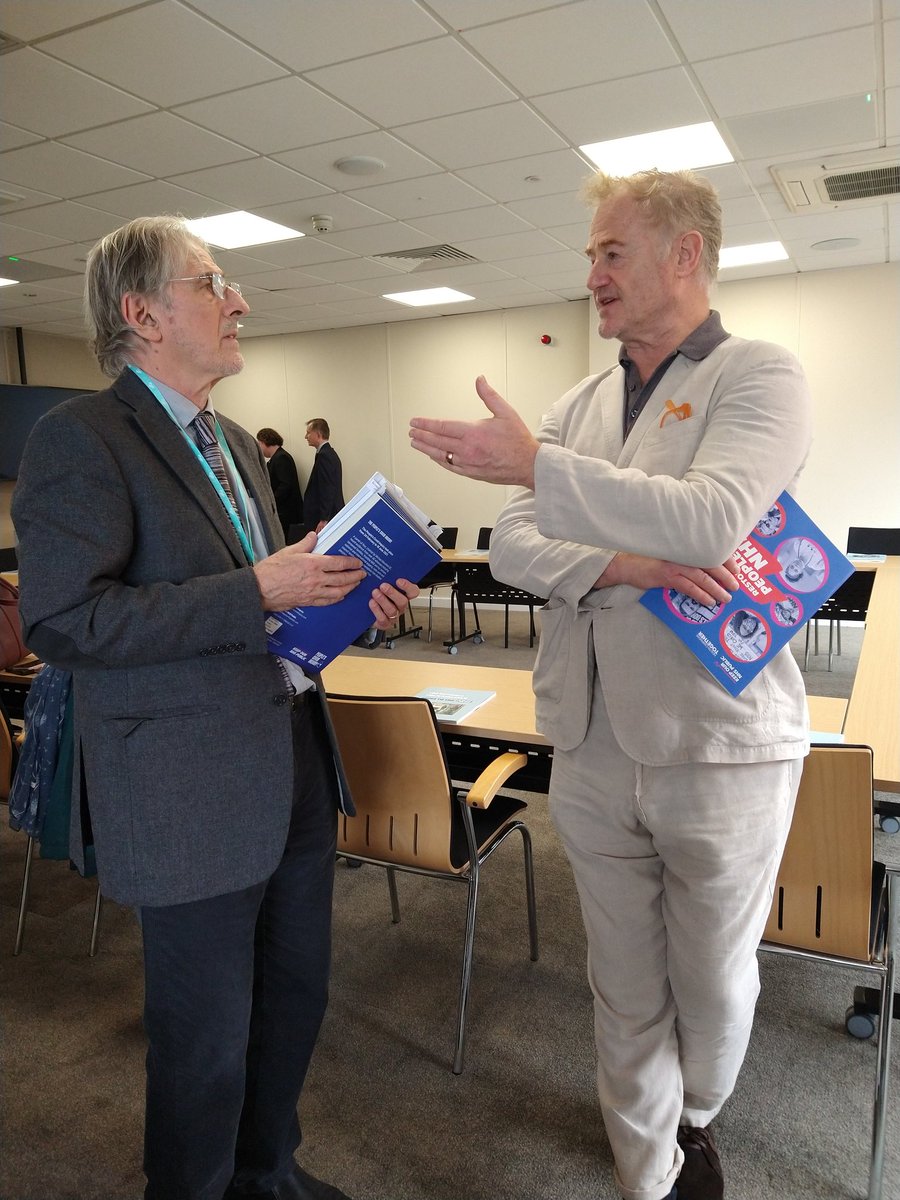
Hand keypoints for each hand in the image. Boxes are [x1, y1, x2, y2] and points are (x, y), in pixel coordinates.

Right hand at [254, 531, 366, 610]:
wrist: (260, 589)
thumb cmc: (272, 570)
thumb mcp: (289, 551)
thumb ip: (305, 543)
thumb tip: (315, 535)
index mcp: (313, 564)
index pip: (339, 563)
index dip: (351, 563)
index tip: (358, 562)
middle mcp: (316, 579)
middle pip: (343, 579)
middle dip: (355, 576)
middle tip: (362, 574)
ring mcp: (313, 592)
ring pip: (339, 592)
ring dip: (350, 588)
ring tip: (356, 584)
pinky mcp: (308, 602)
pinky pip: (328, 601)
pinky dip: (337, 598)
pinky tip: (341, 596)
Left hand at [367, 578, 419, 630]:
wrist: (367, 611)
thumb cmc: (378, 594)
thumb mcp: (383, 585)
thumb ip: (387, 578)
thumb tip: (384, 567)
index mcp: (404, 595)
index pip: (413, 592)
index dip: (408, 586)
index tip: (398, 580)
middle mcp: (400, 606)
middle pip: (403, 601)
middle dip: (392, 593)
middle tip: (383, 586)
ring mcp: (393, 616)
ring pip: (392, 610)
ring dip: (383, 600)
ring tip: (375, 593)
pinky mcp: (385, 623)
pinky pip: (383, 618)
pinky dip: (376, 610)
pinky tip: (372, 602)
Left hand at [409, 375, 539, 487]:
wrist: (528, 465)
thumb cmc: (518, 440)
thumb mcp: (505, 412)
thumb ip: (489, 395)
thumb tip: (479, 379)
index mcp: (473, 433)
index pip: (442, 427)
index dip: (426, 423)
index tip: (415, 421)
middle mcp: (467, 450)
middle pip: (437, 442)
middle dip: (421, 435)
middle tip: (411, 431)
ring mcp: (468, 463)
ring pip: (440, 455)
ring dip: (426, 448)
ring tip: (415, 442)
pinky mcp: (471, 473)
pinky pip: (450, 466)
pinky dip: (439, 460)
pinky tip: (433, 456)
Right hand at [597, 553, 739, 605]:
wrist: (626, 564)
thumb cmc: (649, 559)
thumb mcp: (669, 553)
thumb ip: (685, 556)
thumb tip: (706, 567)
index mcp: (685, 546)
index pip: (712, 552)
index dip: (727, 560)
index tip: (737, 570)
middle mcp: (682, 553)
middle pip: (711, 564)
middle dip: (726, 576)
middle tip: (736, 586)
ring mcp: (675, 564)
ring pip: (702, 578)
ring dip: (716, 589)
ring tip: (725, 598)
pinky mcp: (667, 576)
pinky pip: (689, 587)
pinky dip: (701, 595)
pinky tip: (709, 601)